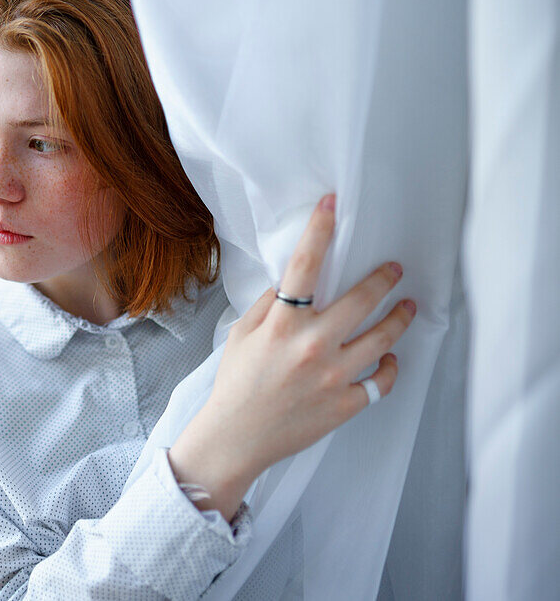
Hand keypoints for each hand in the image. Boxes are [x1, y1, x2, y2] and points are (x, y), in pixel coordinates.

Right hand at [167, 194, 415, 520]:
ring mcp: (334, 376)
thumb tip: (291, 283)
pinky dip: (391, 366)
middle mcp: (312, 346)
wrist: (237, 438)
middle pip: (361, 299)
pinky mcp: (347, 403)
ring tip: (407, 306)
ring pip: (383, 337)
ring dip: (399, 317)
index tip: (332, 206)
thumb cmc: (236, 385)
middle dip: (384, 278)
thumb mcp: (241, 335)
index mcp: (282, 326)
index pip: (304, 267)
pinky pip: (383, 380)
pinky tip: (390, 357)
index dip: (320, 230)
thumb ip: (268, 306)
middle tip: (395, 269)